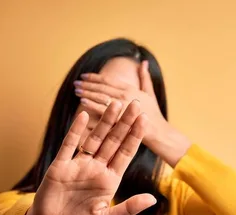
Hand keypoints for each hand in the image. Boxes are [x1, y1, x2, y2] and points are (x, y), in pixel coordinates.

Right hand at [21, 100, 156, 214]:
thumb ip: (128, 208)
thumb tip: (152, 199)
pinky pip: (69, 145)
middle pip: (113, 141)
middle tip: (135, 103)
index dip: (135, 136)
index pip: (126, 153)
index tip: (145, 119)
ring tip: (115, 103)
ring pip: (94, 139)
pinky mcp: (60, 166)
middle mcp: (96, 169)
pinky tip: (84, 115)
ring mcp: (78, 165)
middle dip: (125, 123)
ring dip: (105, 121)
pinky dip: (76, 130)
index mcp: (109, 180)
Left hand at [73, 61, 190, 166]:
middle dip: (88, 84)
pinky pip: (103, 110)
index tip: (84, 75)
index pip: (108, 80)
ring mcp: (123, 106)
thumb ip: (144, 77)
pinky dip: (92, 104)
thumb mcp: (150, 93)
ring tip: (76, 90)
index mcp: (130, 88)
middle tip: (76, 82)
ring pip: (101, 96)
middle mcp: (125, 95)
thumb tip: (144, 62)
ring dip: (87, 92)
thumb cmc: (154, 114)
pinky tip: (82, 101)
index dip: (95, 77)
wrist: (159, 131)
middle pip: (102, 87)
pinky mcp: (120, 118)